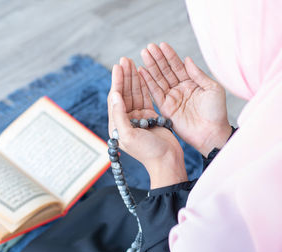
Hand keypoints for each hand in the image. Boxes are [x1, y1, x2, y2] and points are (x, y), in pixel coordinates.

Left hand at [108, 57, 187, 188]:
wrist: (167, 161)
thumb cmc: (148, 152)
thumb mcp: (129, 135)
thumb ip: (119, 115)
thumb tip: (114, 94)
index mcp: (116, 126)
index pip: (114, 99)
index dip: (116, 82)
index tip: (118, 67)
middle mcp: (126, 120)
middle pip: (123, 94)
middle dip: (124, 77)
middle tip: (125, 59)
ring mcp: (138, 118)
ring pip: (134, 94)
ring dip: (133, 78)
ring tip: (132, 62)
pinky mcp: (150, 117)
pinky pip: (145, 98)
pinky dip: (144, 86)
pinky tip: (143, 74)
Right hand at [138, 43, 232, 156]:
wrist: (213, 133)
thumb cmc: (217, 112)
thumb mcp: (212, 88)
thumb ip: (198, 74)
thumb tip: (186, 59)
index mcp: (192, 83)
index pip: (178, 66)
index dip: (170, 55)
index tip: (161, 45)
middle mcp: (180, 89)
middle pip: (166, 71)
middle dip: (157, 58)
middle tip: (148, 47)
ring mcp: (172, 98)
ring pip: (159, 80)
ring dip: (150, 67)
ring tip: (143, 54)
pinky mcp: (165, 109)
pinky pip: (155, 93)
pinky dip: (147, 82)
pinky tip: (141, 71)